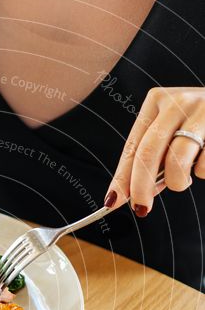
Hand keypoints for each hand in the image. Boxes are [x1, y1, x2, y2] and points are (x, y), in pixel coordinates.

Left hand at [105, 87, 204, 215]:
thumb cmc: (201, 123)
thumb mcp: (173, 132)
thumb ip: (154, 158)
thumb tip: (132, 194)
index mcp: (157, 101)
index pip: (132, 146)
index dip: (121, 177)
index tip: (113, 201)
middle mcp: (178, 101)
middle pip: (148, 153)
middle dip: (140, 187)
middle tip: (141, 208)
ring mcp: (203, 111)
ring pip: (177, 162)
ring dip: (177, 182)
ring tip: (184, 180)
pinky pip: (204, 165)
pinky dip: (202, 172)